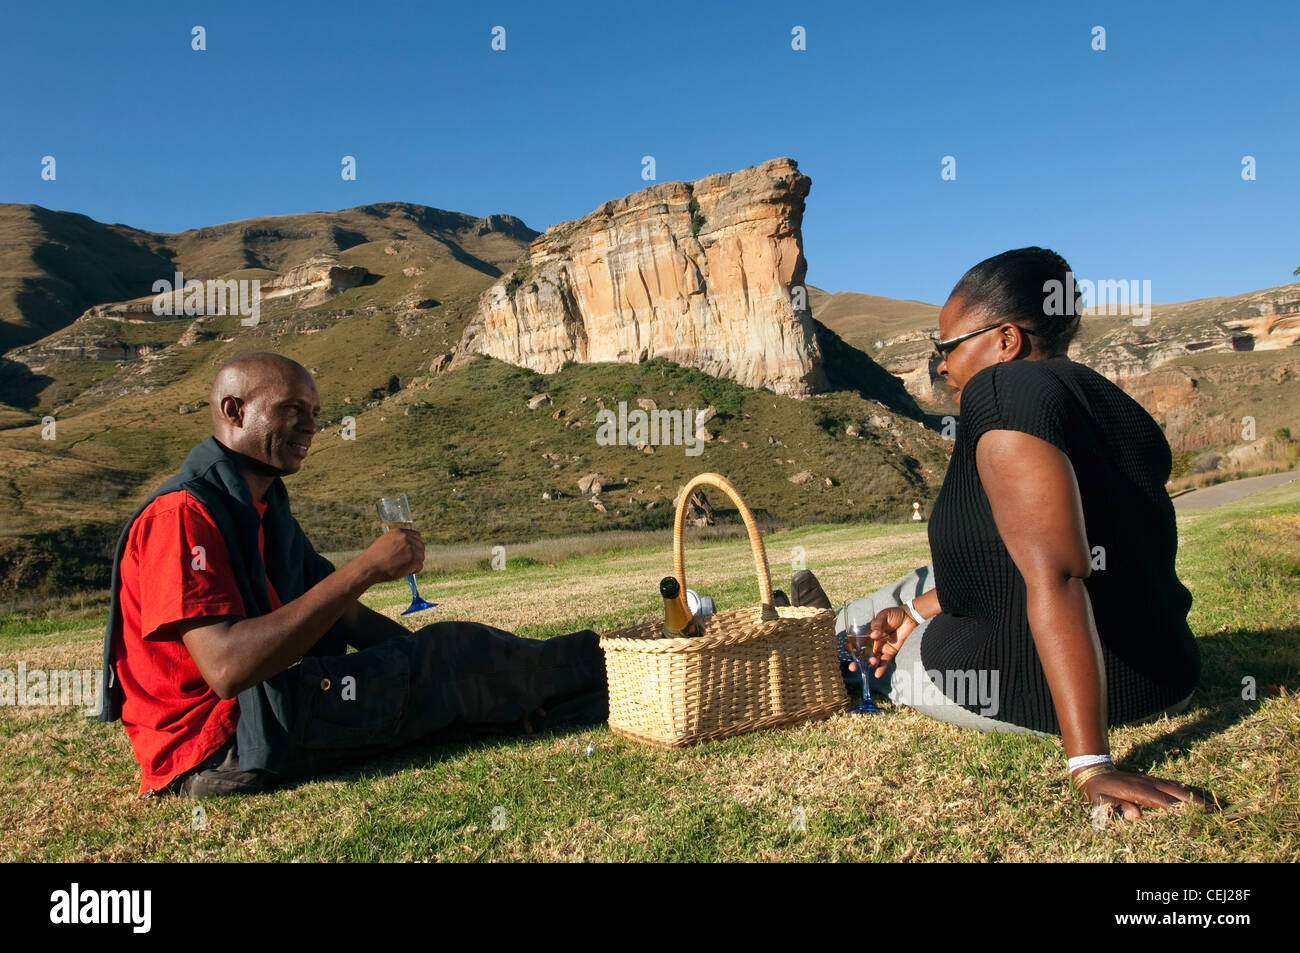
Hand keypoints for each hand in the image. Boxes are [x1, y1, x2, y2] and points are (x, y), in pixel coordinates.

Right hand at [360, 528, 424, 582]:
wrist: (369, 566)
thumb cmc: (374, 558)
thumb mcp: (385, 542)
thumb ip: (397, 541)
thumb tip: (408, 547)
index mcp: (399, 532)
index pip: (416, 536)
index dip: (416, 545)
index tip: (414, 552)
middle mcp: (406, 538)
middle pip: (421, 546)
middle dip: (417, 555)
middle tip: (409, 563)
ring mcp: (411, 548)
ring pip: (421, 556)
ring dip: (415, 563)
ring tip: (404, 568)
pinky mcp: (413, 559)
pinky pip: (419, 566)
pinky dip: (414, 570)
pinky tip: (405, 572)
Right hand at [847, 606, 917, 678]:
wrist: (908, 617)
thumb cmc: (893, 614)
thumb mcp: (883, 615)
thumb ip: (878, 625)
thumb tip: (873, 635)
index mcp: (868, 632)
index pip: (857, 641)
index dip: (851, 646)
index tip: (848, 649)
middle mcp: (873, 642)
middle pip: (862, 654)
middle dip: (857, 662)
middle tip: (853, 667)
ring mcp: (881, 648)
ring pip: (873, 659)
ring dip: (871, 663)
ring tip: (872, 663)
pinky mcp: (890, 652)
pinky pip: (885, 661)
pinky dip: (881, 668)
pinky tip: (877, 674)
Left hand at [1079, 770, 1214, 820]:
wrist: (1092, 770)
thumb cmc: (1095, 790)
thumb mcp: (1098, 800)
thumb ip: (1115, 806)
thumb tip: (1135, 815)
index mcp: (1137, 790)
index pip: (1163, 802)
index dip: (1179, 811)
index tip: (1196, 820)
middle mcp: (1148, 783)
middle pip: (1177, 793)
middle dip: (1197, 803)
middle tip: (1216, 813)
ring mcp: (1152, 780)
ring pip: (1179, 788)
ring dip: (1198, 796)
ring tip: (1216, 805)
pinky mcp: (1153, 780)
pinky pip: (1175, 785)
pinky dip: (1191, 790)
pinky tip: (1202, 796)